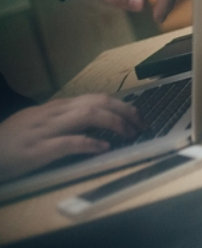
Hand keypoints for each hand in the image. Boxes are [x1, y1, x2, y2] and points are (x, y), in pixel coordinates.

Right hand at [0, 95, 143, 182]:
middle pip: (96, 102)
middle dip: (124, 110)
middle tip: (140, 123)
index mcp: (53, 109)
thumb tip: (91, 119)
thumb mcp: (36, 123)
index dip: (120, 104)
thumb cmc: (8, 141)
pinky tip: (104, 147)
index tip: (135, 113)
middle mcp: (51, 115)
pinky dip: (90, 143)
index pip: (94, 98)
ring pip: (87, 116)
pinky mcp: (35, 151)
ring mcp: (43, 131)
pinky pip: (68, 143)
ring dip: (114, 123)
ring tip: (129, 132)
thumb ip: (61, 119)